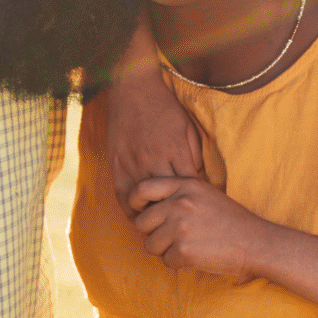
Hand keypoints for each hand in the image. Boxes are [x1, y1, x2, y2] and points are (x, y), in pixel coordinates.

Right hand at [103, 17, 203, 217]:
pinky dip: (131, 210)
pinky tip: (138, 218)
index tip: (201, 211)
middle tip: (184, 226)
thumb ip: (195, 154)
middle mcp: (155, 161)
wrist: (133, 89)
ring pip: (145, 202)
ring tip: (162, 228)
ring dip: (153, 217)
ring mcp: (133, 164)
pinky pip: (123, 197)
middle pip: (168, 200)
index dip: (196, 201)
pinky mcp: (116, 166)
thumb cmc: (165, 108)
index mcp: (176, 151)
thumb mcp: (189, 127)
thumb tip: (199, 179)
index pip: (190, 187)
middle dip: (176, 214)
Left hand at [130, 177, 271, 277]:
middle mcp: (180, 204)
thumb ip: (178, 194)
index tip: (142, 212)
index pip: (142, 189)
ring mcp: (180, 227)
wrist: (256, 243)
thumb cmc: (231, 220)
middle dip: (154, 233)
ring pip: (150, 245)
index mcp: (186, 186)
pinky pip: (165, 261)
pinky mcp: (183, 251)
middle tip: (175, 237)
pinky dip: (179, 263)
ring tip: (190, 245)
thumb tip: (146, 206)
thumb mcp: (206, 194)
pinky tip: (198, 255)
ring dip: (165, 250)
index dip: (135, 203)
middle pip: (142, 222)